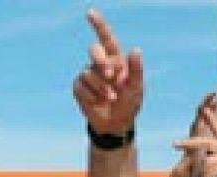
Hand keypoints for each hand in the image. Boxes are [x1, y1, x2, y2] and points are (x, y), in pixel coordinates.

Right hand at [73, 8, 142, 135]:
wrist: (116, 123)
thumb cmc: (129, 103)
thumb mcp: (137, 87)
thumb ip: (137, 69)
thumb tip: (136, 49)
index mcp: (115, 59)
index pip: (106, 38)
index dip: (98, 24)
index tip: (90, 13)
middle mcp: (100, 63)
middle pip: (94, 50)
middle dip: (102, 61)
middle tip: (112, 75)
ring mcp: (88, 75)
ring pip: (88, 73)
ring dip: (102, 87)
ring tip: (111, 98)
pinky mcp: (79, 88)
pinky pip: (81, 87)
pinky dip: (91, 96)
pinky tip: (98, 102)